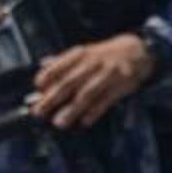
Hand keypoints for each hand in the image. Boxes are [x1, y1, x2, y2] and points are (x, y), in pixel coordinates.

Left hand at [30, 33, 154, 127]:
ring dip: (71, 110)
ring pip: (86, 94)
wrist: (136, 50)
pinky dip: (94, 112)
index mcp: (78, 54)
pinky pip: (105, 101)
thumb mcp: (82, 52)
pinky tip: (84, 121)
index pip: (57, 67)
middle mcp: (91, 64)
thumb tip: (41, 66)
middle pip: (68, 83)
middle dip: (51, 99)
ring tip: (59, 122)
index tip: (37, 91)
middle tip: (38, 112)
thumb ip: (62, 61)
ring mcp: (107, 75)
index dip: (45, 79)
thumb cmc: (103, 55)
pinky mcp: (121, 86)